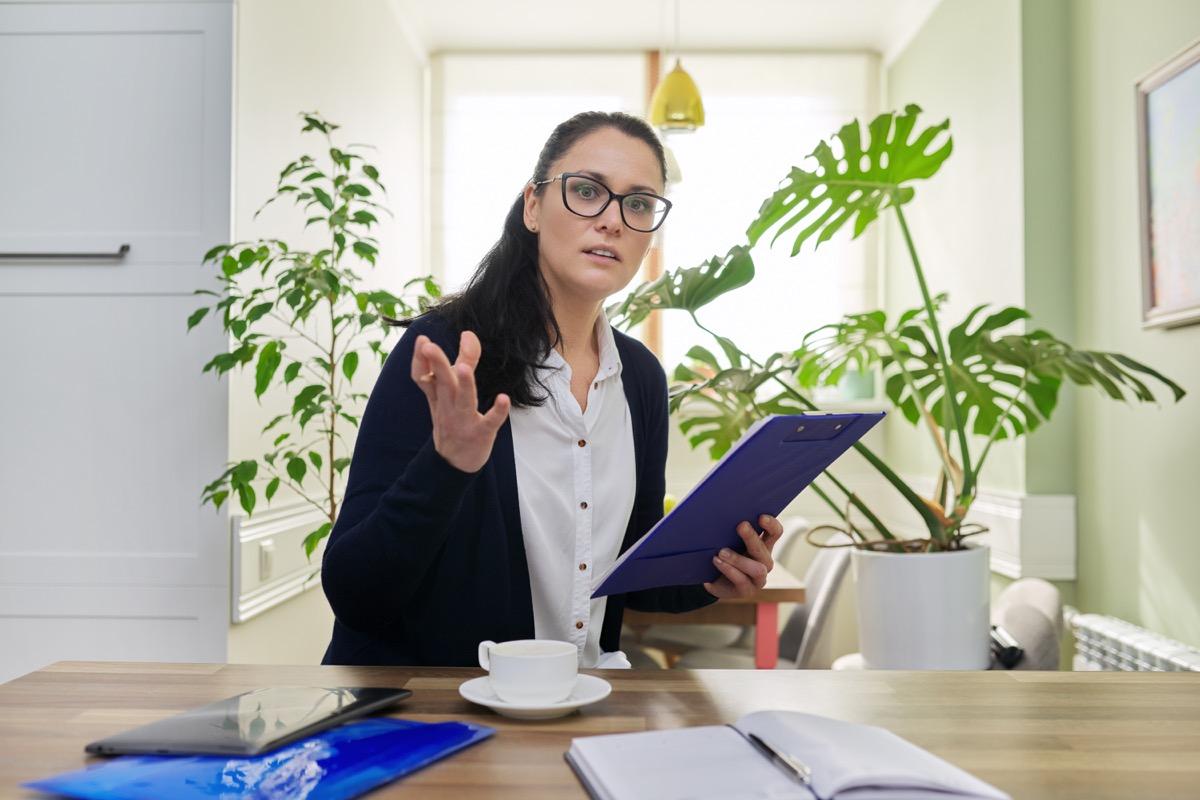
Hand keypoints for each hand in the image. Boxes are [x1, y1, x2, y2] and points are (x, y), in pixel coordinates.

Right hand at [410, 330, 509, 472]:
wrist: (454, 463)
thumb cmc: (454, 420)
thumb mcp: (452, 393)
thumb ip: (463, 361)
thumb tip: (468, 333)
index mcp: (438, 396)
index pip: (423, 376)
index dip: (420, 360)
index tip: (422, 339)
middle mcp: (448, 406)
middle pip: (441, 383)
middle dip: (436, 364)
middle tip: (429, 346)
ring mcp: (464, 420)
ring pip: (463, 400)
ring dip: (464, 384)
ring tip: (465, 368)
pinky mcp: (482, 433)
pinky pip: (490, 422)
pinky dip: (497, 411)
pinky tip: (504, 399)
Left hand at [703, 514, 784, 599]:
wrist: (711, 579)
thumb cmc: (722, 553)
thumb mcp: (727, 540)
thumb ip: (731, 530)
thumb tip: (724, 514)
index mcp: (763, 545)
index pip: (775, 533)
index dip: (771, 524)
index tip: (761, 516)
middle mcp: (764, 561)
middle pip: (763, 549)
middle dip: (752, 537)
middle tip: (740, 526)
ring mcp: (758, 578)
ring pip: (757, 569)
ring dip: (738, 559)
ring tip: (721, 552)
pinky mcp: (747, 590)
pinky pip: (742, 580)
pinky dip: (729, 570)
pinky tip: (717, 561)